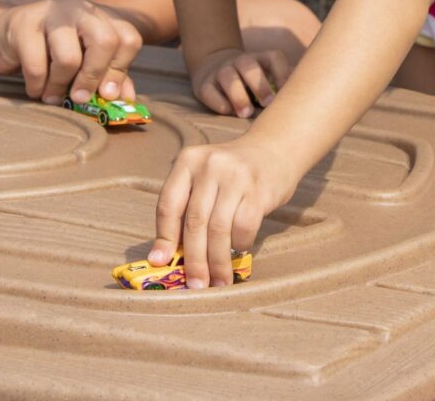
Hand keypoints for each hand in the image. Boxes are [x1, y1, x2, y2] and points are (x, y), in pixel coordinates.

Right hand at [0, 0, 141, 104]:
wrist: (3, 33)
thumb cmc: (50, 50)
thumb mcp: (84, 60)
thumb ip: (108, 76)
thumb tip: (127, 99)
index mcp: (101, 17)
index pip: (128, 39)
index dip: (121, 70)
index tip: (107, 94)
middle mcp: (81, 10)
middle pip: (105, 41)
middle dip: (93, 77)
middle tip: (79, 98)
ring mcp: (52, 13)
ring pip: (69, 58)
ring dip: (59, 87)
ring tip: (52, 95)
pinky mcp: (24, 25)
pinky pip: (36, 66)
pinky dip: (37, 87)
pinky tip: (35, 88)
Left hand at [148, 135, 295, 286]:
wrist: (273, 150)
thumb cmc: (231, 174)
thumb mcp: (204, 180)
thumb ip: (187, 209)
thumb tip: (167, 255)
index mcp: (188, 161)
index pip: (168, 204)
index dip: (164, 237)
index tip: (160, 263)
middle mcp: (209, 165)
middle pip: (194, 221)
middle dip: (194, 259)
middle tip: (195, 285)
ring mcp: (235, 176)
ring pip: (218, 229)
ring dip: (217, 262)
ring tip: (218, 282)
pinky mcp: (258, 189)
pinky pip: (243, 227)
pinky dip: (239, 245)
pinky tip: (239, 252)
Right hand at [191, 47, 290, 117]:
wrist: (213, 68)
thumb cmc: (250, 82)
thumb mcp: (267, 78)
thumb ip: (283, 87)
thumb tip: (309, 104)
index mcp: (260, 59)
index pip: (274, 57)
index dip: (282, 73)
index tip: (288, 92)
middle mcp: (239, 61)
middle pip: (249, 65)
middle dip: (259, 84)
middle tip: (268, 104)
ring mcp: (220, 71)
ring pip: (228, 76)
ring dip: (238, 94)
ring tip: (246, 113)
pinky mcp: (204, 85)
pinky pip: (209, 90)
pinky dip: (218, 101)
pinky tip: (227, 112)